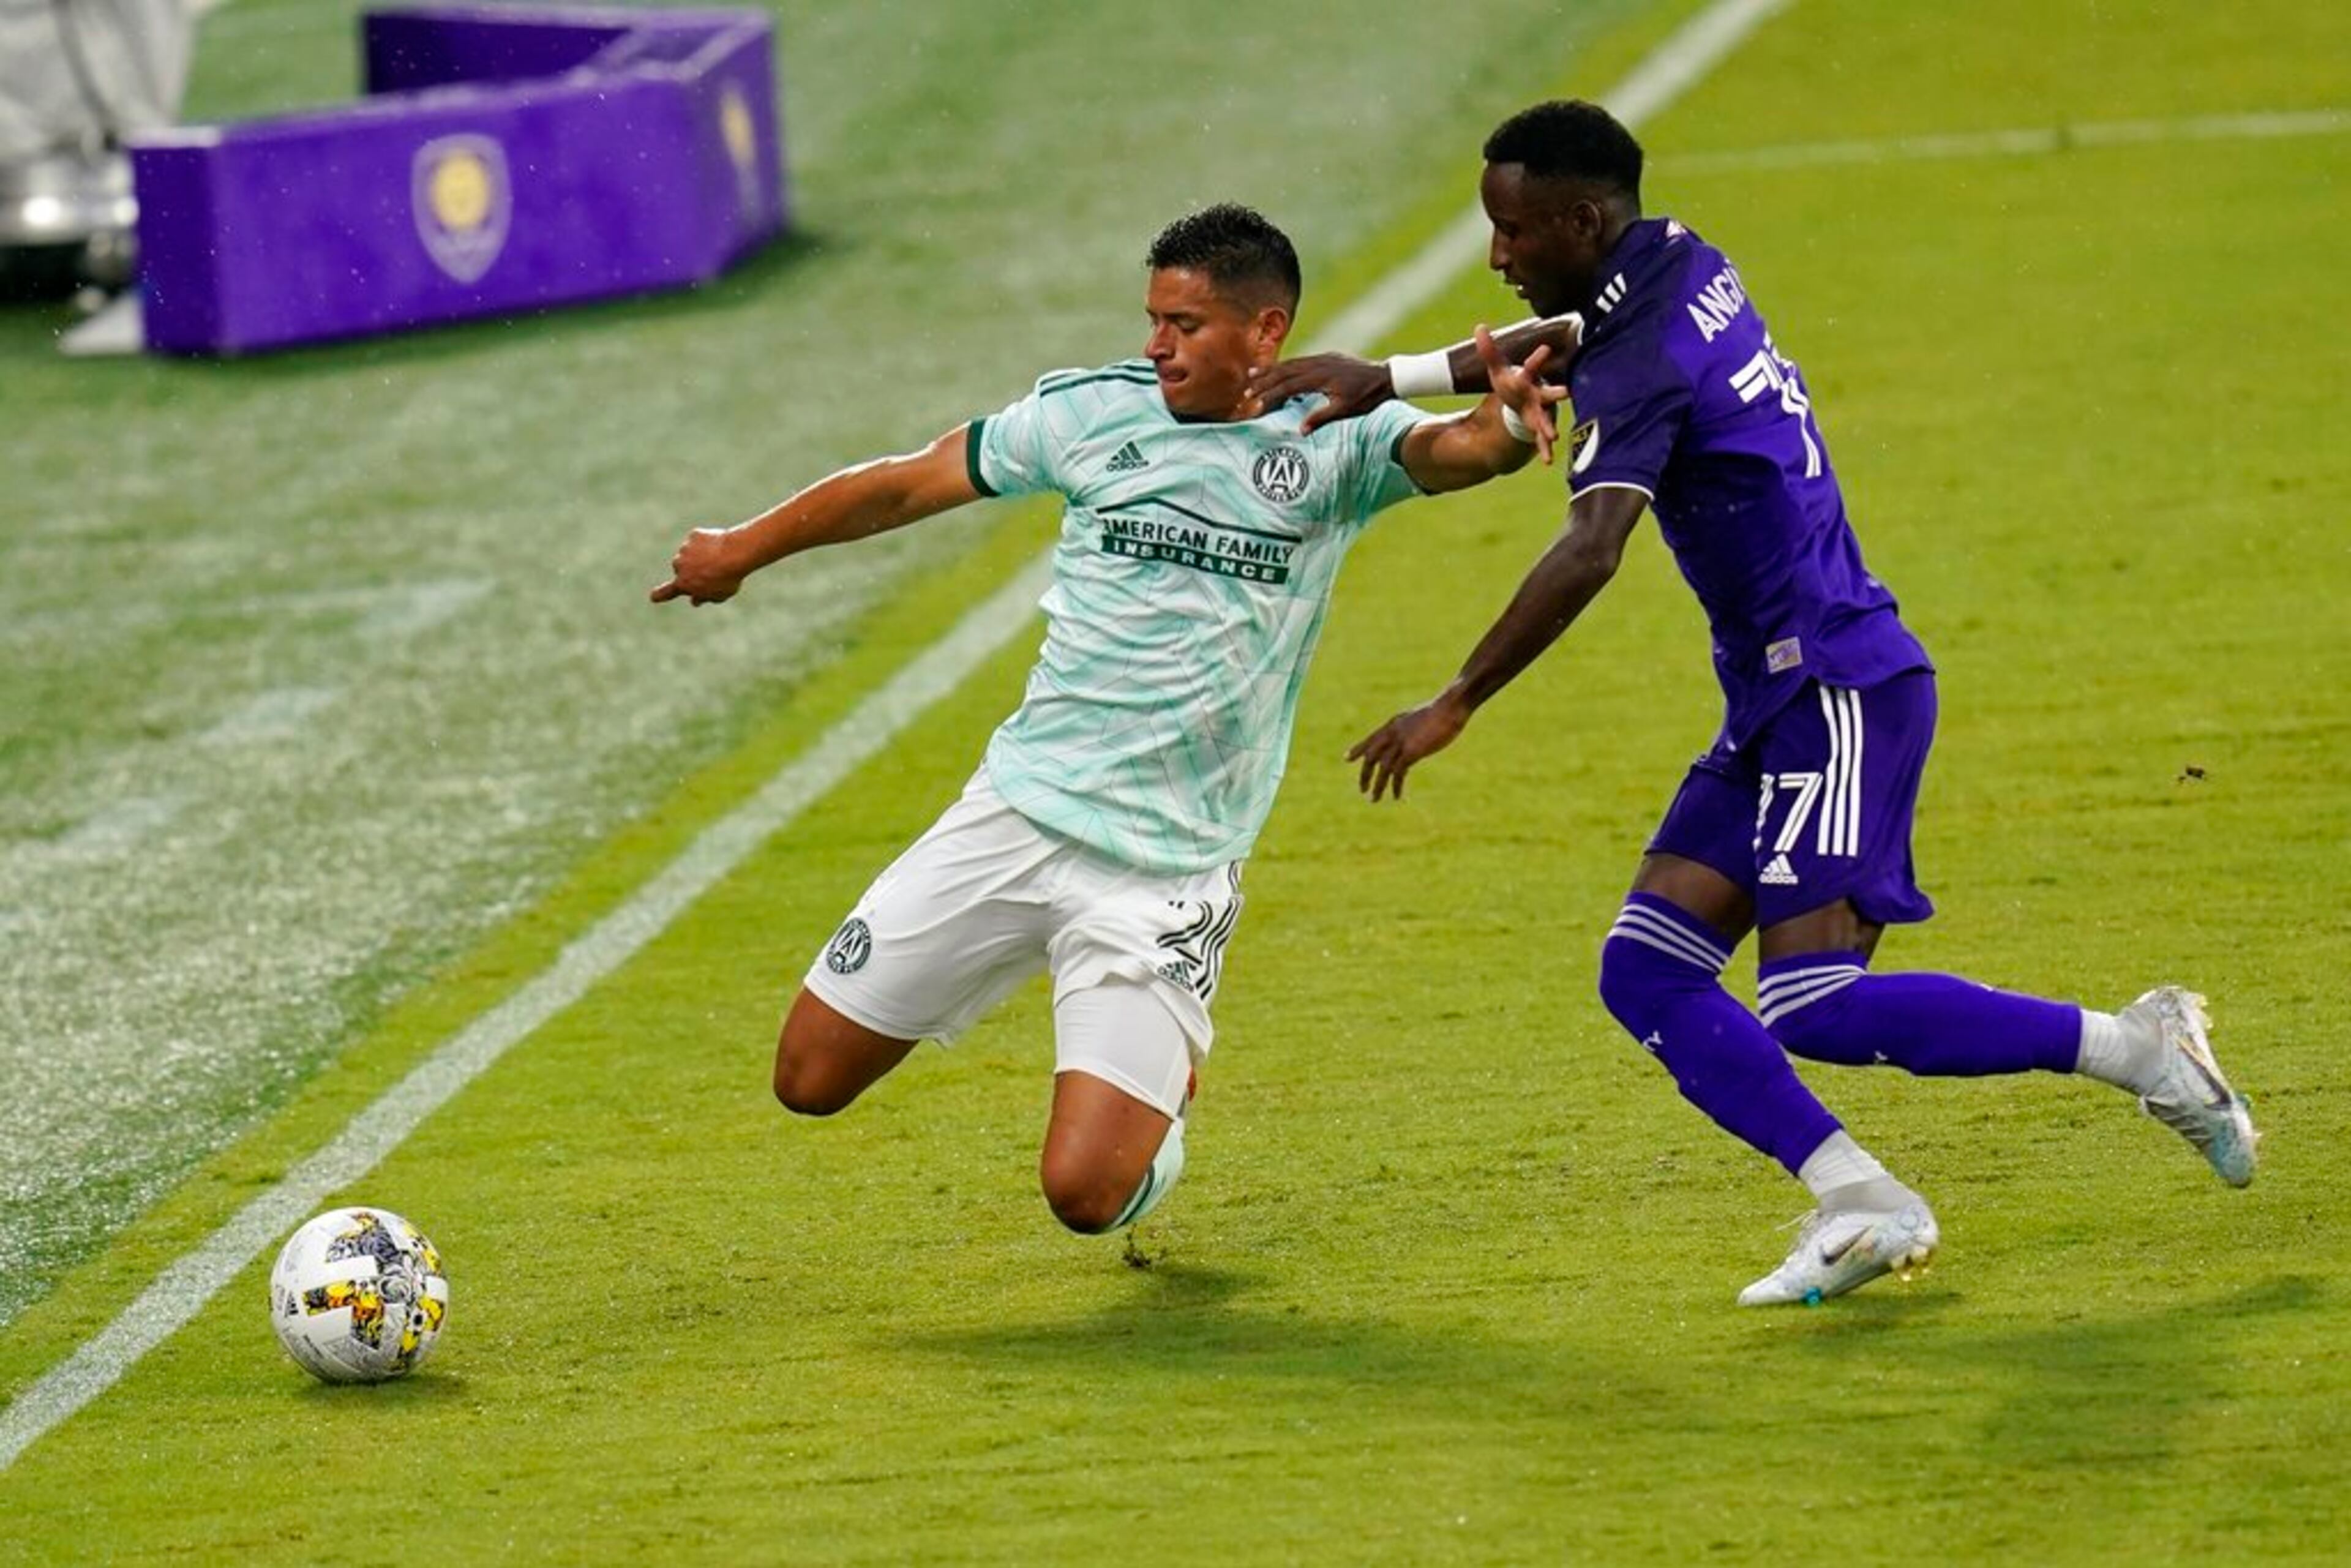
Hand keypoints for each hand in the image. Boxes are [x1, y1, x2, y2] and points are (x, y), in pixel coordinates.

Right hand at [650, 527, 747, 605]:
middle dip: (693, 569)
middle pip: (683, 568)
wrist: (734, 554)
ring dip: (700, 555)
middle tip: (713, 570)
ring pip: (690, 553)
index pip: (668, 591)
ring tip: (719, 558)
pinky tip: (719, 545)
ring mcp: (685, 549)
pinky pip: (699, 540)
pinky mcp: (693, 536)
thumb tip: (695, 601)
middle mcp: (679, 566)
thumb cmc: (729, 577)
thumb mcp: (719, 595)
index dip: (660, 595)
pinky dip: (707, 543)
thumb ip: (705, 598)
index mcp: (683, 584)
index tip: (653, 597)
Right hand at [1243, 353, 1393, 433]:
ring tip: (1252, 374)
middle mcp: (1317, 365)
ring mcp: (1321, 359)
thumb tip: (1300, 430)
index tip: (1254, 404)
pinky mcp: (1326, 357)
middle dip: (1263, 381)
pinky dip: (1285, 365)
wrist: (1386, 376)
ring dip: (1270, 370)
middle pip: (1283, 372)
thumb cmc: (1366, 396)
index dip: (1269, 396)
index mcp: (1319, 378)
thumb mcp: (1345, 411)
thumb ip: (1321, 418)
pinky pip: (1300, 360)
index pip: (1287, 387)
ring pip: (1290, 363)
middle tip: (1244, 390)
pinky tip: (1279, 368)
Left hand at [1346, 689, 1470, 801]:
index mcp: (1393, 724)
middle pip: (1371, 756)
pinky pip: (1398, 773)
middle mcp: (1392, 733)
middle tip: (1362, 789)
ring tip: (1373, 799)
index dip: (1358, 749)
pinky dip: (1395, 786)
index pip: (1371, 739)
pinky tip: (1396, 796)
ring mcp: (1401, 742)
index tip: (1347, 759)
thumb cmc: (1442, 711)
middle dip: (1365, 774)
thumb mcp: (1420, 719)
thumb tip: (1413, 739)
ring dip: (1377, 785)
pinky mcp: (1411, 751)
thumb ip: (1412, 729)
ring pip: (1382, 768)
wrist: (1450, 708)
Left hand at [1476, 325, 1567, 463]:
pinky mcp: (1539, 428)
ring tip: (1553, 435)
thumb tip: (1479, 326)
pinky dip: (1544, 449)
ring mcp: (1541, 413)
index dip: (1538, 358)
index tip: (1546, 348)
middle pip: (1550, 393)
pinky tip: (1548, 461)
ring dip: (1549, 427)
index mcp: (1528, 379)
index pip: (1532, 367)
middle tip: (1566, 392)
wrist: (1520, 403)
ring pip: (1547, 419)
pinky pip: (1542, 440)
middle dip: (1557, 393)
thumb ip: (1488, 350)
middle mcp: (1539, 395)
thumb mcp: (1497, 369)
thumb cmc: (1511, 383)